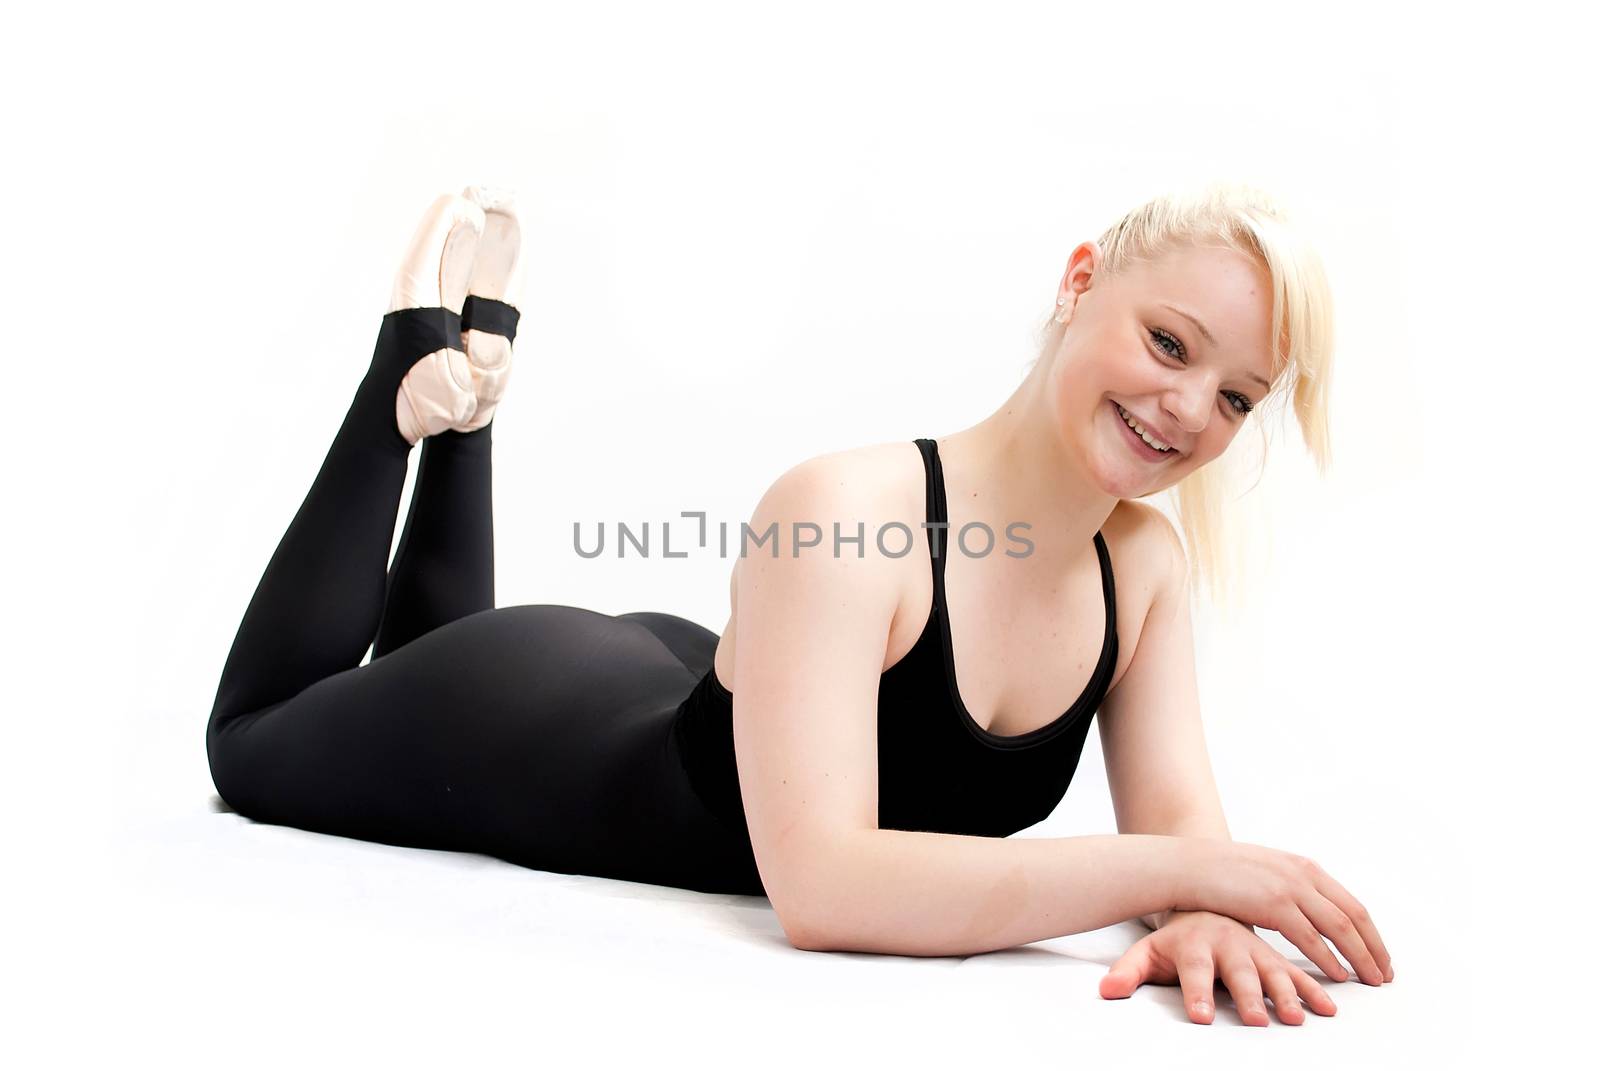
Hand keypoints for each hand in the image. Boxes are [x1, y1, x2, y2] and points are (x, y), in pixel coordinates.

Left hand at [1100, 910, 1338, 1025]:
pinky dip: (1313, 988)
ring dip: (1287, 994)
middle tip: (1256, 1023)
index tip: (1201, 1017)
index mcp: (1195, 944)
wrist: (1203, 903)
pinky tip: (1327, 1007)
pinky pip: (1298, 971)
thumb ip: (1129, 971)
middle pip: (1239, 973)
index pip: (1195, 970)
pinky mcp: (1273, 956)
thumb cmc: (1175, 941)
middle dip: (1247, 997)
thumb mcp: (1147, 953)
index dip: (1197, 993)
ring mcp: (1254, 950)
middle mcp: (1228, 945)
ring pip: (1273, 971)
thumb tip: (1106, 991)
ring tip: (1295, 1018)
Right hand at [1174, 840, 1394, 986]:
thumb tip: (1305, 919)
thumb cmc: (1221, 875)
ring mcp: (1290, 887)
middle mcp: (1304, 874)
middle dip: (1374, 948)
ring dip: (1360, 957)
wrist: (1189, 864)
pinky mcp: (1273, 903)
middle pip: (1354, 916)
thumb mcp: (1265, 874)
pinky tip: (1339, 974)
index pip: (1352, 905)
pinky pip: (1311, 937)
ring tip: (1371, 980)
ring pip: (1340, 927)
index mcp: (1305, 867)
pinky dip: (1330, 958)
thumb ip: (1289, 892)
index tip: (1380, 957)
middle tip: (1384, 975)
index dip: (1371, 935)